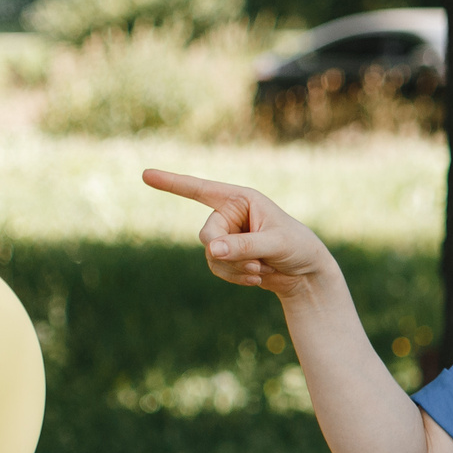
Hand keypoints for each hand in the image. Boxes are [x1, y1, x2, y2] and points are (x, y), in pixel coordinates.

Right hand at [142, 169, 335, 296]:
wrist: (307, 273)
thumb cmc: (298, 248)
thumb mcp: (275, 244)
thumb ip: (244, 245)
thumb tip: (211, 249)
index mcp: (240, 199)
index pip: (200, 189)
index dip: (172, 183)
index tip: (145, 174)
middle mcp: (229, 214)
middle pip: (207, 234)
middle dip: (228, 253)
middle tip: (255, 262)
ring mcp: (226, 236)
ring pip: (210, 255)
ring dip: (234, 268)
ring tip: (260, 270)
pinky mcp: (227, 256)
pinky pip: (216, 268)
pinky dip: (235, 276)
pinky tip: (257, 278)